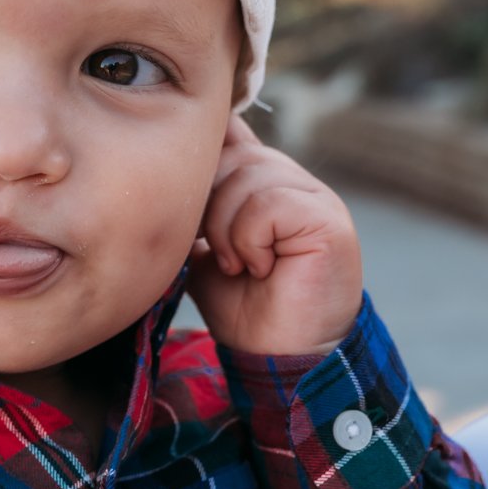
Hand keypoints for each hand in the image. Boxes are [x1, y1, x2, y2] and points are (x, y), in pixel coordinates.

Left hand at [188, 115, 362, 355]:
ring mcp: (315, 195)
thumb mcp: (206, 246)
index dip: (202, 151)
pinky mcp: (327, 219)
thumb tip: (160, 167)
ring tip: (240, 266)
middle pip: (229, 155)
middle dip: (207, 207)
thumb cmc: (243, 307)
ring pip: (246, 177)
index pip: (229, 132)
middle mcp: (293, 179)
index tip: (184, 190)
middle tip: (216, 252)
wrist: (277, 356)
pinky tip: (260, 268)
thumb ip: (195, 206)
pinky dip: (250, 241)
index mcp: (265, 180)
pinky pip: (268, 204)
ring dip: (227, 230)